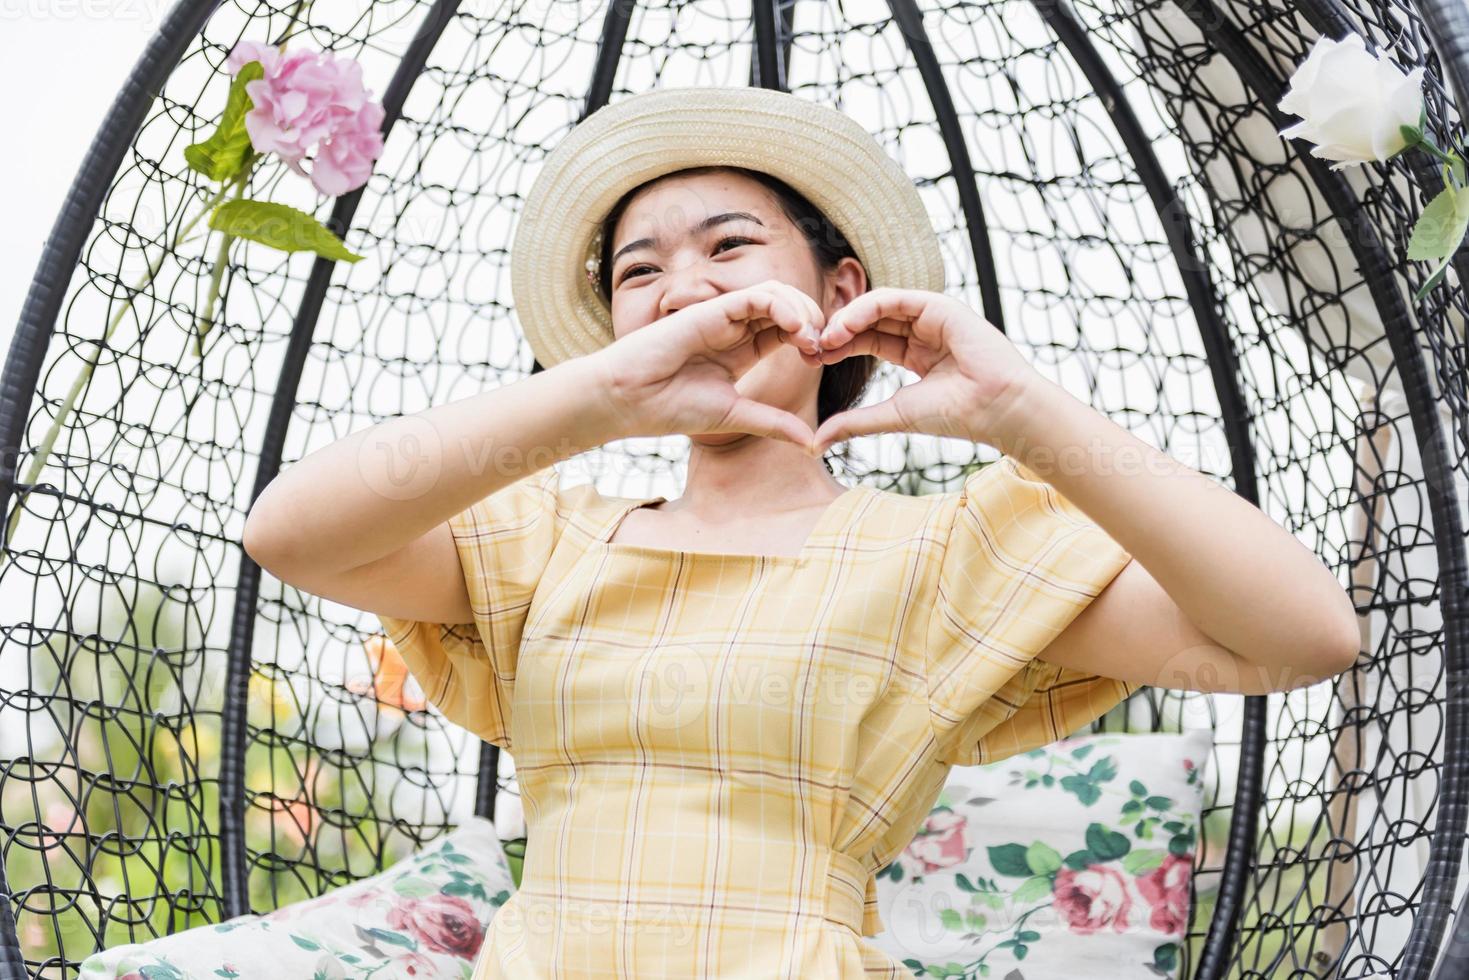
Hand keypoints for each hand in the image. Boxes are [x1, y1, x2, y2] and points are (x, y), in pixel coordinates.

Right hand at [587, 279, 827, 449]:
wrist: (628, 400)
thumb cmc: (670, 407)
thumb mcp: (735, 416)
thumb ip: (772, 423)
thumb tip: (810, 444)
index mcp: (741, 350)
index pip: (786, 331)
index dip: (810, 340)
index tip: (822, 362)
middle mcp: (734, 329)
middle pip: (787, 307)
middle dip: (813, 322)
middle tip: (822, 348)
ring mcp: (723, 317)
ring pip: (775, 294)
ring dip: (801, 310)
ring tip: (810, 338)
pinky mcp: (711, 310)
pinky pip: (755, 296)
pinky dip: (781, 306)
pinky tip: (794, 327)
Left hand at [800, 288, 1043, 454]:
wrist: (995, 409)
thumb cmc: (954, 415)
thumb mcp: (892, 416)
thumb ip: (854, 423)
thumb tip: (814, 442)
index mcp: (916, 353)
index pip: (869, 339)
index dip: (839, 346)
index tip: (812, 359)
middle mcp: (924, 331)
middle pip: (870, 320)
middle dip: (837, 331)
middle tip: (810, 347)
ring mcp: (933, 316)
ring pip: (879, 306)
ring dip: (846, 319)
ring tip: (825, 338)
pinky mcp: (940, 306)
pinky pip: (895, 298)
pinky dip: (865, 308)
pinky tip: (844, 326)